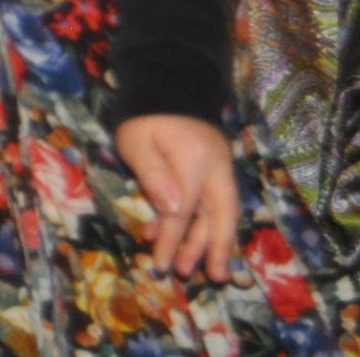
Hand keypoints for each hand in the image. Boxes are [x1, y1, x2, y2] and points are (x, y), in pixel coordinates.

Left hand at [114, 113, 237, 279]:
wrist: (167, 81)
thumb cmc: (145, 114)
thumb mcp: (137, 142)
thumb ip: (153, 177)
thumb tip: (174, 213)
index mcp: (195, 161)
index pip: (185, 210)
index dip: (174, 240)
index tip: (162, 266)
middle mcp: (215, 167)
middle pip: (222, 214)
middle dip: (216, 248)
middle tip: (214, 278)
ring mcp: (218, 166)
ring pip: (219, 210)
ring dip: (208, 239)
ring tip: (195, 267)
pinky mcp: (215, 166)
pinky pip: (211, 198)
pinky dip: (199, 219)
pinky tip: (174, 233)